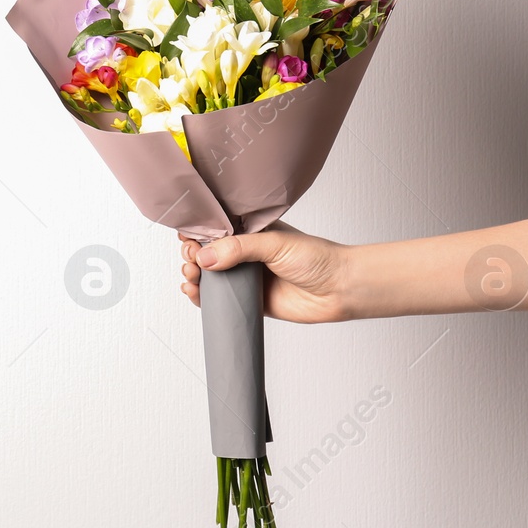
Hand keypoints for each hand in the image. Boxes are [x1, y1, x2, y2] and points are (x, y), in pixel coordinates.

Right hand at [179, 223, 350, 323]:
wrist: (339, 290)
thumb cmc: (316, 258)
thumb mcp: (274, 243)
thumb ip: (239, 248)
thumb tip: (205, 257)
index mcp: (250, 230)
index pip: (215, 227)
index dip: (198, 231)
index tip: (188, 238)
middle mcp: (245, 252)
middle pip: (206, 252)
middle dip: (191, 255)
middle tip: (192, 260)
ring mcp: (245, 276)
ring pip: (208, 275)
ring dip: (193, 275)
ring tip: (191, 277)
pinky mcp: (248, 299)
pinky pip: (218, 299)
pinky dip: (202, 297)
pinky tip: (193, 293)